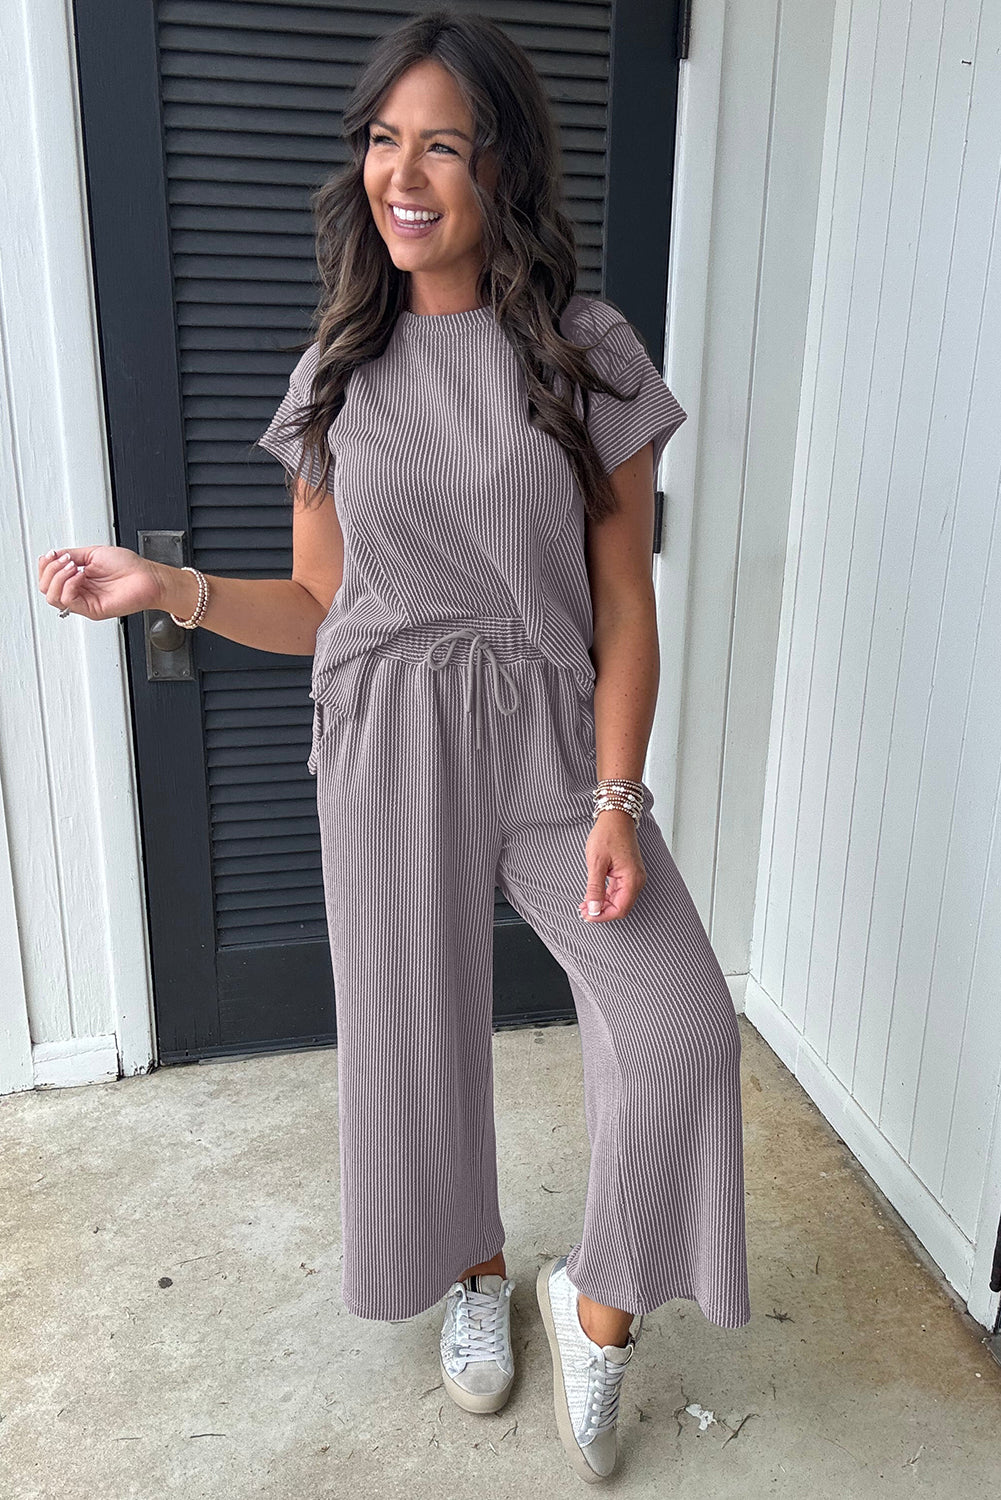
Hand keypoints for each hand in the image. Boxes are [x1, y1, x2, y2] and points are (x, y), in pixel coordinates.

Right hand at [37, 546, 162, 621]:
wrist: (148, 577)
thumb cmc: (130, 567)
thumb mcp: (93, 553)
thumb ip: (71, 555)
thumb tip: (53, 555)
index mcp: (77, 579)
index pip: (48, 578)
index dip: (45, 565)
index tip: (53, 554)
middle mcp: (79, 592)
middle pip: (46, 589)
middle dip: (50, 570)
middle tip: (65, 561)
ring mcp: (85, 602)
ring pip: (53, 597)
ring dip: (58, 577)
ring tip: (74, 567)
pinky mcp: (92, 610)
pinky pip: (69, 600)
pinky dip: (70, 585)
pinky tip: (81, 575)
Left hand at [579, 809, 645, 921]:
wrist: (616, 818)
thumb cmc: (607, 835)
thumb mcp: (596, 863)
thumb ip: (595, 888)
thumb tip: (593, 909)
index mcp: (631, 879)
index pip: (620, 909)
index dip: (603, 916)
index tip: (587, 915)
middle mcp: (636, 880)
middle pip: (620, 907)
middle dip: (601, 911)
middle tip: (583, 910)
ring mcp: (633, 877)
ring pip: (619, 901)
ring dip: (602, 905)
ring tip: (585, 904)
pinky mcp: (628, 874)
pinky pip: (618, 892)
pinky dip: (606, 897)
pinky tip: (593, 896)